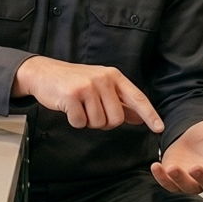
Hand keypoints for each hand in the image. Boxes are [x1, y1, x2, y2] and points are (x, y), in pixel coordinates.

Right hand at [12, 56, 162, 131]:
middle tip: (91, 111)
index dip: (149, 114)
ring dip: (87, 121)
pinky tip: (68, 108)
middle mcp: (103, 79)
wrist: (44, 73)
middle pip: (116, 119)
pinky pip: (80, 123)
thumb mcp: (100, 86)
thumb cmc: (74, 82)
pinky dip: (74, 121)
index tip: (159, 128)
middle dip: (104, 122)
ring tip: (79, 106)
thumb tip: (140, 117)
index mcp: (113, 76)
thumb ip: (120, 101)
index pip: (137, 97)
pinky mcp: (71, 95)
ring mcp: (87, 86)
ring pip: (98, 123)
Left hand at [151, 117, 202, 193]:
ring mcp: (192, 179)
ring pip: (188, 187)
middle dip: (201, 177)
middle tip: (194, 168)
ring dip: (179, 179)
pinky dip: (162, 178)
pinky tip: (155, 166)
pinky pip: (169, 184)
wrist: (191, 136)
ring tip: (171, 167)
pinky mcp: (176, 179)